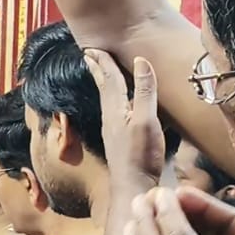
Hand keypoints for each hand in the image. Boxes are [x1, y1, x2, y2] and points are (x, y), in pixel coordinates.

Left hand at [84, 50, 165, 198]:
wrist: (133, 187)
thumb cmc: (140, 156)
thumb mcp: (146, 120)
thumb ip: (144, 91)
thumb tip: (140, 61)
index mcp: (115, 110)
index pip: (109, 79)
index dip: (103, 62)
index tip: (94, 47)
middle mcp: (111, 117)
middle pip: (103, 87)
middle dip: (97, 69)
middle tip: (89, 55)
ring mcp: (114, 129)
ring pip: (107, 98)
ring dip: (104, 82)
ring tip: (100, 72)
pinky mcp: (120, 139)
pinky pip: (115, 109)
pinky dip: (114, 98)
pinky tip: (118, 103)